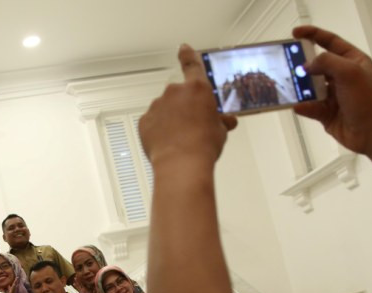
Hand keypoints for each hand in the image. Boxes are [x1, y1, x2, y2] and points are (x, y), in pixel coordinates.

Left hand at [139, 44, 237, 168]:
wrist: (181, 164)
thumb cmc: (203, 146)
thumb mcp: (221, 132)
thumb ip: (221, 121)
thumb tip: (226, 122)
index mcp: (197, 89)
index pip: (191, 64)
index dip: (187, 55)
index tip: (183, 49)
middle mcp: (175, 92)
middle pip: (179, 95)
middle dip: (184, 107)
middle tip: (193, 127)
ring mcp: (157, 105)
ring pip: (165, 109)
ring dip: (171, 119)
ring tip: (180, 139)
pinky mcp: (145, 121)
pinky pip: (152, 122)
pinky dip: (158, 130)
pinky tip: (167, 143)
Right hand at [290, 25, 371, 156]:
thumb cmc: (368, 101)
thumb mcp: (349, 72)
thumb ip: (326, 62)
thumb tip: (307, 65)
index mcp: (352, 61)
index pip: (330, 42)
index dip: (313, 35)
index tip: (295, 33)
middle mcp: (343, 76)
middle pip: (318, 65)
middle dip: (303, 65)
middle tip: (288, 63)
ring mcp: (335, 95)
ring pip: (311, 87)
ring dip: (301, 87)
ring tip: (290, 86)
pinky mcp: (327, 113)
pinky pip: (311, 107)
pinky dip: (304, 106)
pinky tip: (298, 106)